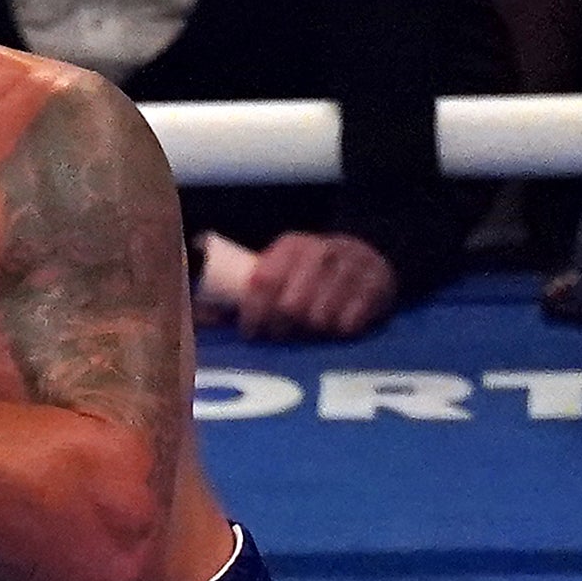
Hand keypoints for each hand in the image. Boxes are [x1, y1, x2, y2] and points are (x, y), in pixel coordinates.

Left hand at [235, 231, 398, 338]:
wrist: (371, 253)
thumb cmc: (310, 272)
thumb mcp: (281, 270)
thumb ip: (245, 293)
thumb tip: (203, 319)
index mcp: (291, 246)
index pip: (263, 282)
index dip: (253, 313)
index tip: (252, 332)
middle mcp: (322, 251)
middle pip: (290, 305)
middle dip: (281, 328)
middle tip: (282, 335)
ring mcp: (353, 266)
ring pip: (320, 318)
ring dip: (311, 332)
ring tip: (310, 330)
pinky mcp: (378, 284)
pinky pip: (349, 323)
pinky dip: (339, 332)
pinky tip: (336, 326)